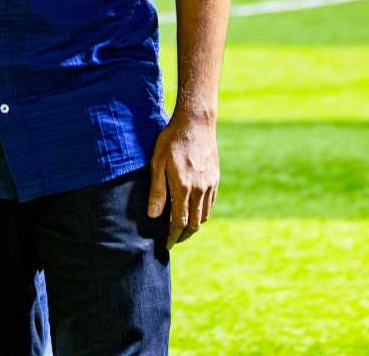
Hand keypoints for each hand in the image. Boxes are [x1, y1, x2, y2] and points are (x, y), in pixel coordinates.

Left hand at [147, 112, 218, 248]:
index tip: (167, 244)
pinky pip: (210, 203)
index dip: (173, 236)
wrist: (195, 123)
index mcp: (183, 187)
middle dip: (183, 235)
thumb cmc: (171, 141)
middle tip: (174, 240)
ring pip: (204, 215)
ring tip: (182, 229)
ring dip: (194, 226)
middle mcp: (199, 190)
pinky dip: (203, 213)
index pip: (179, 221)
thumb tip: (153, 216)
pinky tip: (194, 212)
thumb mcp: (157, 163)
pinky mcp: (215, 179)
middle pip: (194, 223)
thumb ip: (157, 191)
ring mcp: (209, 184)